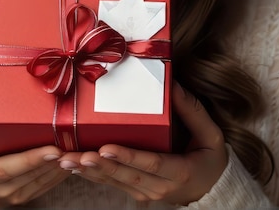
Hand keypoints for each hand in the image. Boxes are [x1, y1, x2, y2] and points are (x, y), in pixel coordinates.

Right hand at [0, 85, 68, 206]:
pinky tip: (75, 156)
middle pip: (33, 174)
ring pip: (45, 180)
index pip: (11, 168)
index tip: (53, 148)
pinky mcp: (27, 195)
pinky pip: (49, 184)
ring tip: (80, 146)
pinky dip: (62, 170)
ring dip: (64, 165)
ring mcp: (16, 195)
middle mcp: (2, 189)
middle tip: (75, 141)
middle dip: (56, 158)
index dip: (32, 159)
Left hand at [58, 82, 227, 204]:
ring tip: (66, 160)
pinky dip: (92, 175)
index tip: (105, 148)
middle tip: (75, 155)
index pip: (150, 163)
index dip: (127, 156)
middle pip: (125, 175)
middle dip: (98, 165)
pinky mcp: (137, 193)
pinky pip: (112, 184)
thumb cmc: (210, 158)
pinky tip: (74, 166)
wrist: (213, 189)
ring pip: (114, 182)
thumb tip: (173, 84)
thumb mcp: (211, 134)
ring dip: (89, 172)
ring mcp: (147, 193)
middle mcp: (160, 187)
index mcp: (179, 171)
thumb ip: (193, 110)